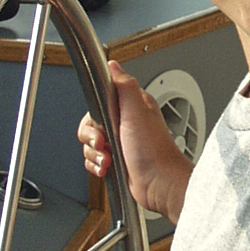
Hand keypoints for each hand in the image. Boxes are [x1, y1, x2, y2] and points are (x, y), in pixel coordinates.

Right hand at [78, 61, 191, 221]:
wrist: (159, 184)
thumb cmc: (154, 152)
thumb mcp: (137, 110)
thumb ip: (124, 85)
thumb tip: (113, 66)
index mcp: (131, 106)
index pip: (98, 100)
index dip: (95, 114)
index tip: (101, 124)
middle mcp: (125, 123)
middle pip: (90, 124)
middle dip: (93, 138)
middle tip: (105, 144)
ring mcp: (120, 143)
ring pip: (90, 144)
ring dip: (95, 155)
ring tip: (110, 160)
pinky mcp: (116, 161)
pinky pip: (94, 160)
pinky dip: (97, 166)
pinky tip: (109, 169)